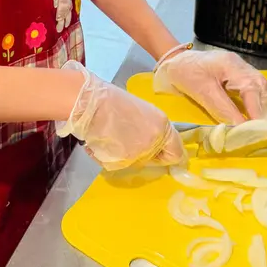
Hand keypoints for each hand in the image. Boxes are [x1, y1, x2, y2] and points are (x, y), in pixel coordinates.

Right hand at [57, 62, 185, 171]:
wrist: (91, 103)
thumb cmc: (113, 101)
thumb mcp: (143, 112)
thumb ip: (153, 129)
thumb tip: (156, 144)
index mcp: (162, 126)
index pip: (176, 153)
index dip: (168, 156)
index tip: (161, 156)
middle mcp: (153, 142)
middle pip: (154, 160)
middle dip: (144, 154)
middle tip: (128, 139)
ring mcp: (137, 154)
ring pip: (135, 163)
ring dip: (126, 155)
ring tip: (113, 136)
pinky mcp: (120, 162)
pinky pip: (119, 165)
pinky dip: (111, 157)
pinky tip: (104, 141)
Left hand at [153, 48, 266, 125]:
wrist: (174, 62)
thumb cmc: (184, 73)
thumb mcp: (201, 92)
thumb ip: (222, 109)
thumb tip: (240, 128)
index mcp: (231, 65)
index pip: (251, 89)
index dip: (256, 112)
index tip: (257, 131)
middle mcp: (241, 65)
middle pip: (261, 88)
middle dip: (262, 111)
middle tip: (259, 132)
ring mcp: (241, 69)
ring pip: (260, 90)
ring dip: (259, 109)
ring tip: (256, 127)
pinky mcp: (238, 76)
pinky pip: (252, 91)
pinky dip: (253, 105)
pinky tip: (250, 117)